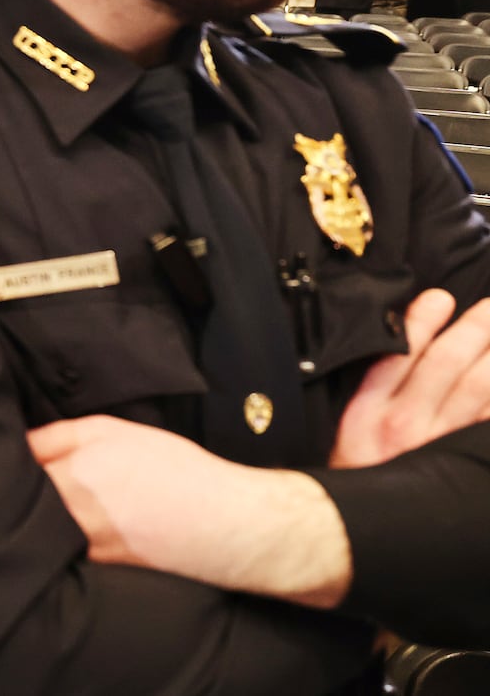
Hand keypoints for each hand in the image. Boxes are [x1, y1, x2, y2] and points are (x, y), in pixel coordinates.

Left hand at [28, 415, 350, 606]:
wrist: (224, 524)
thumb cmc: (171, 469)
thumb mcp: (111, 431)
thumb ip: (56, 436)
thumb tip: (17, 443)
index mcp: (69, 478)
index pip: (8, 473)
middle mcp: (70, 518)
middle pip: (16, 506)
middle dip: (3, 493)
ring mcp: (81, 548)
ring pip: (35, 532)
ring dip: (28, 519)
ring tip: (27, 504)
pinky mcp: (95, 569)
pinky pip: (59, 551)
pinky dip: (52, 541)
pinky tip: (57, 529)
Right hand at [329, 289, 489, 468]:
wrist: (357, 528)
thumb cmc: (355, 471)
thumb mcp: (349, 426)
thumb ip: (374, 386)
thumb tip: (400, 339)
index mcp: (369, 411)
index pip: (399, 354)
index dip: (423, 322)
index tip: (441, 297)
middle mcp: (405, 425)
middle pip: (447, 363)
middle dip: (475, 329)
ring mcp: (439, 445)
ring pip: (479, 389)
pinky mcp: (462, 462)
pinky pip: (487, 424)